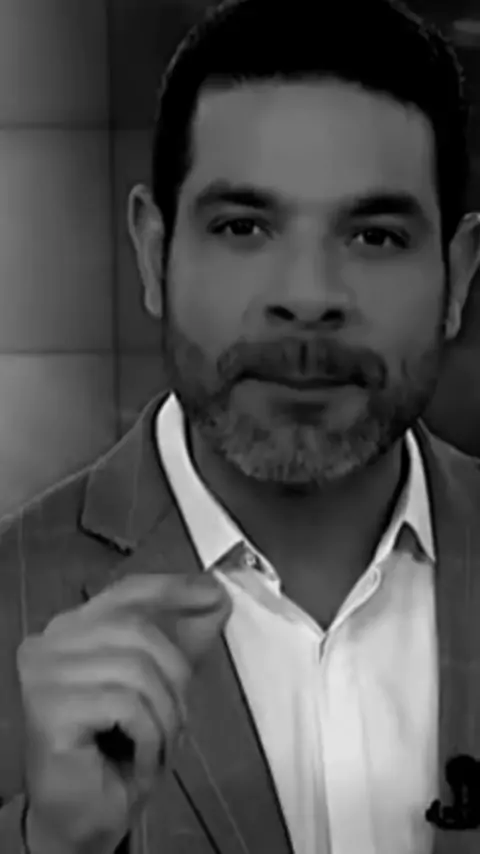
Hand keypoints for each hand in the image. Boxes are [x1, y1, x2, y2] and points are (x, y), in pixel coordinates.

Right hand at [16, 573, 231, 853]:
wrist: (86, 814)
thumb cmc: (119, 747)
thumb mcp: (161, 683)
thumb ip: (184, 637)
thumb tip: (218, 594)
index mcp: (72, 627)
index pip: (127, 591)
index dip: (173, 589)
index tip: (214, 595)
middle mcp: (49, 641)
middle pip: (137, 630)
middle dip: (175, 675)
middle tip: (178, 719)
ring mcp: (44, 673)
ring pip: (137, 670)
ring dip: (165, 716)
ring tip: (159, 746)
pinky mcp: (50, 708)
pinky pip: (127, 706)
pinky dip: (149, 737)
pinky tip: (141, 761)